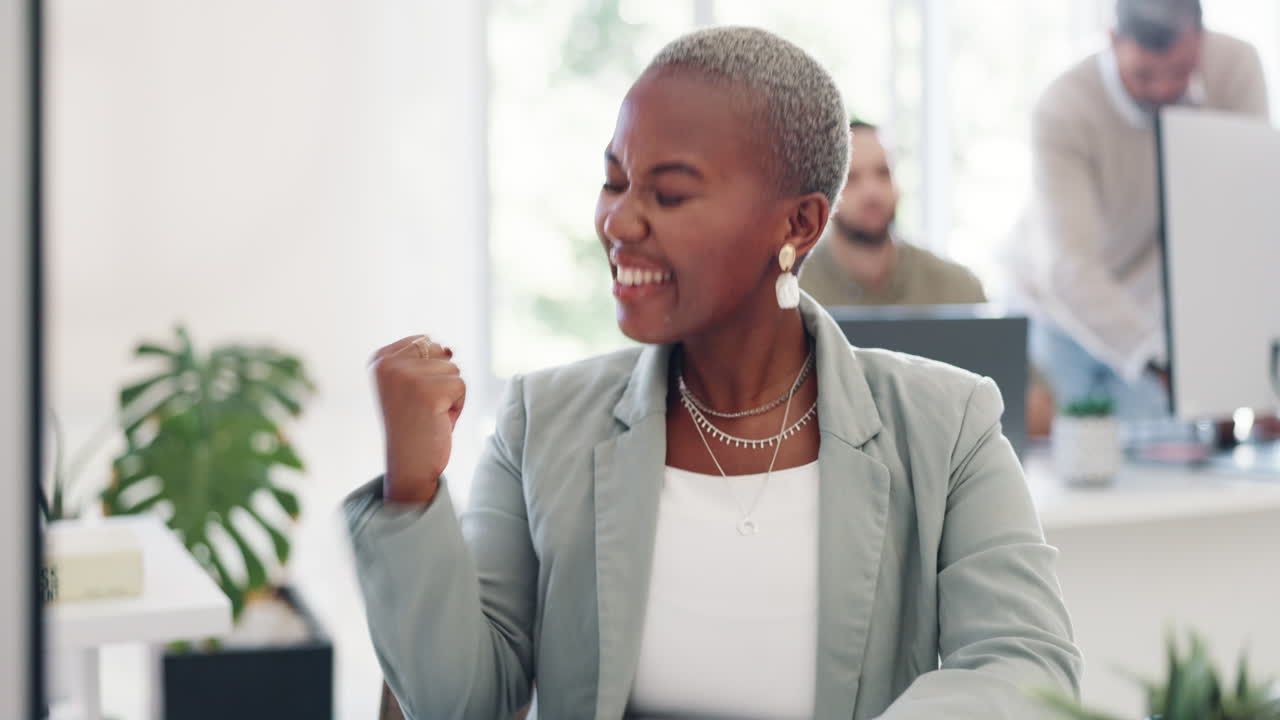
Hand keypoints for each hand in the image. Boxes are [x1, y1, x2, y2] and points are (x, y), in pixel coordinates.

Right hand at [369, 335, 464, 503]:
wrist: (409, 466)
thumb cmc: (414, 424)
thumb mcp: (412, 383)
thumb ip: (424, 359)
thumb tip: (449, 348)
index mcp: (379, 359)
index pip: (425, 341)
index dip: (429, 370)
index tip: (411, 395)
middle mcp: (388, 365)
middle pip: (440, 352)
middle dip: (441, 380)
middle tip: (423, 407)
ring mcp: (407, 378)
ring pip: (453, 369)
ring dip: (450, 394)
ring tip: (430, 415)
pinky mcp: (429, 393)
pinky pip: (461, 387)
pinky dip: (458, 406)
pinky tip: (438, 421)